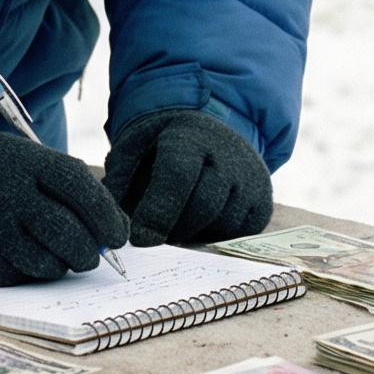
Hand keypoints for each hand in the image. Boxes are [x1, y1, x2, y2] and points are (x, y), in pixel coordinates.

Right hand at [0, 134, 128, 286]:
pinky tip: (13, 253)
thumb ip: (65, 188)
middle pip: (71, 234)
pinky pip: (22, 277)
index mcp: (22, 160)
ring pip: (51, 264)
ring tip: (47, 250)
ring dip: (59, 264)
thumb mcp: (21, 161)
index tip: (119, 235)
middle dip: (90, 252)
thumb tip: (114, 231)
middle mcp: (6, 193)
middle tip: (91, 255)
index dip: (107, 215)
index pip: (80, 188)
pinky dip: (29, 271)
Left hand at [104, 111, 272, 245]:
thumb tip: (110, 219)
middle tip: (152, 234)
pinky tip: (198, 222)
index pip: (178, 176)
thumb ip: (119, 177)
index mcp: (191, 136)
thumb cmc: (165, 144)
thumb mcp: (136, 145)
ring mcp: (252, 180)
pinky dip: (213, 237)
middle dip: (173, 228)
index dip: (158, 211)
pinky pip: (236, 235)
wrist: (212, 133)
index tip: (139, 240)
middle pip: (202, 206)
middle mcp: (229, 156)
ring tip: (174, 222)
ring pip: (220, 225)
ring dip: (192, 234)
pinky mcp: (263, 204)